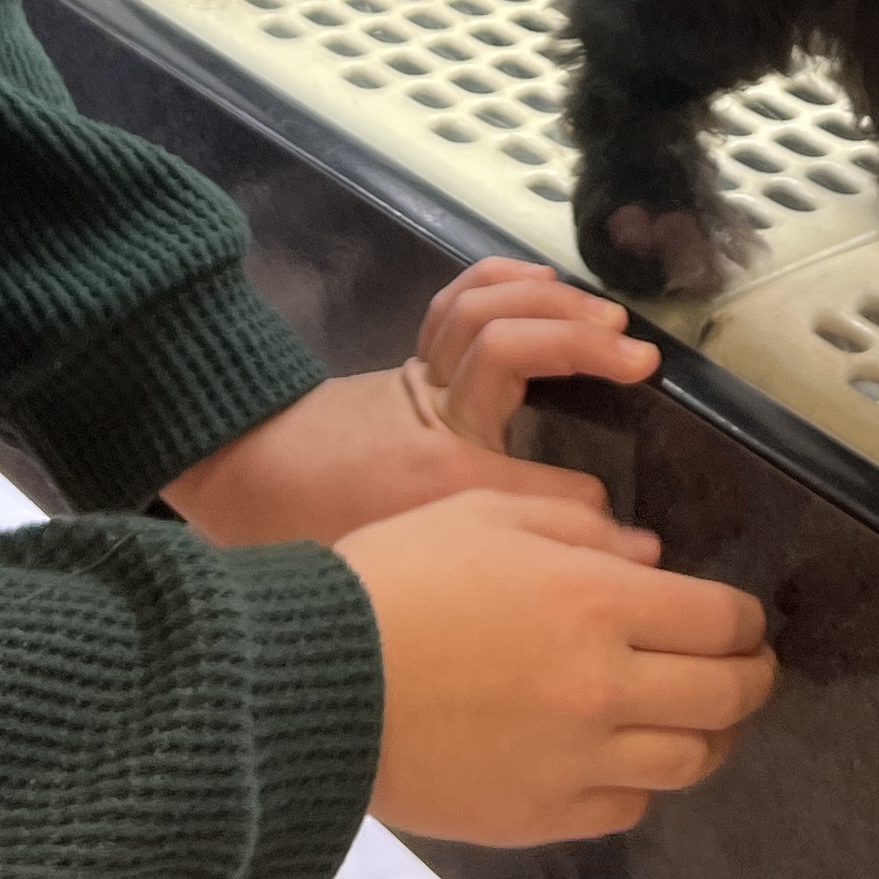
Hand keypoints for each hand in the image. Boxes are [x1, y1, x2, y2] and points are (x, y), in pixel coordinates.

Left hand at [161, 259, 656, 548]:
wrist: (236, 482)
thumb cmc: (311, 542)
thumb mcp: (394, 579)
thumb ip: (477, 589)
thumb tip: (553, 597)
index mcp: (436, 481)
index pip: (543, 489)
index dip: (596, 521)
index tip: (634, 550)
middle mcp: (433, 417)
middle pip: (509, 350)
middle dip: (582, 347)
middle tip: (643, 362)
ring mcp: (418, 379)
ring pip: (483, 312)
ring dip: (552, 304)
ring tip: (609, 317)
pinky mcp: (409, 361)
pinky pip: (458, 302)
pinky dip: (503, 280)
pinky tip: (545, 281)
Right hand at [339, 492, 776, 843]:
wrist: (316, 681)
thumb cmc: (393, 580)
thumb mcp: (482, 511)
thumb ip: (575, 525)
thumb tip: (646, 558)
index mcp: (596, 600)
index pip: (722, 620)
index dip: (746, 621)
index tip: (742, 621)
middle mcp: (604, 685)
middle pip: (727, 697)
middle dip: (751, 679)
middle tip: (749, 671)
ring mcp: (576, 759)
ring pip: (690, 762)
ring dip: (711, 739)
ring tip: (704, 723)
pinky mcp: (540, 813)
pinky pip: (627, 808)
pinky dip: (640, 785)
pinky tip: (625, 761)